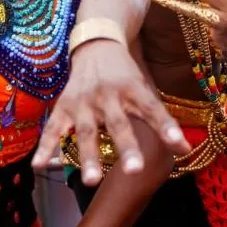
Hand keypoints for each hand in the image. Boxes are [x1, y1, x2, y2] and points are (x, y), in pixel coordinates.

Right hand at [33, 39, 189, 184]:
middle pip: (118, 123)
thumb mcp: (144, 90)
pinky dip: (46, 146)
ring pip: (86, 130)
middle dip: (126, 147)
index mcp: (132, 88)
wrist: (96, 45)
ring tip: (92, 181)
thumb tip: (186, 150)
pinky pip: (53, 128)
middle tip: (135, 171)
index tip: (180, 146)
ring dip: (89, 155)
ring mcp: (83, 101)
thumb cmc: (125, 75)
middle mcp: (108, 94)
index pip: (152, 108)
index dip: (166, 126)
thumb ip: (161, 121)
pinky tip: (39, 166)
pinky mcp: (64, 105)